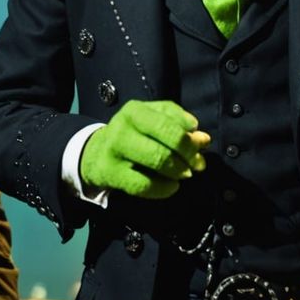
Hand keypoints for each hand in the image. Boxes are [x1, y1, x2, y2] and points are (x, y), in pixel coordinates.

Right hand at [80, 99, 209, 199]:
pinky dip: (164, 189)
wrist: (96, 153)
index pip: (169, 124)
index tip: (201, 145)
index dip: (189, 138)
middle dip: (188, 157)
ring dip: (178, 171)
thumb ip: (179, 124)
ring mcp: (114, 152)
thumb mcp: (152, 118)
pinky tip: (172, 186)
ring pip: (156, 162)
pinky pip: (144, 185)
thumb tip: (202, 139)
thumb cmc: (133, 133)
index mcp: (135, 110)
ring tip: (185, 173)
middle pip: (165, 144)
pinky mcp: (111, 174)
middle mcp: (122, 128)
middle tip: (197, 164)